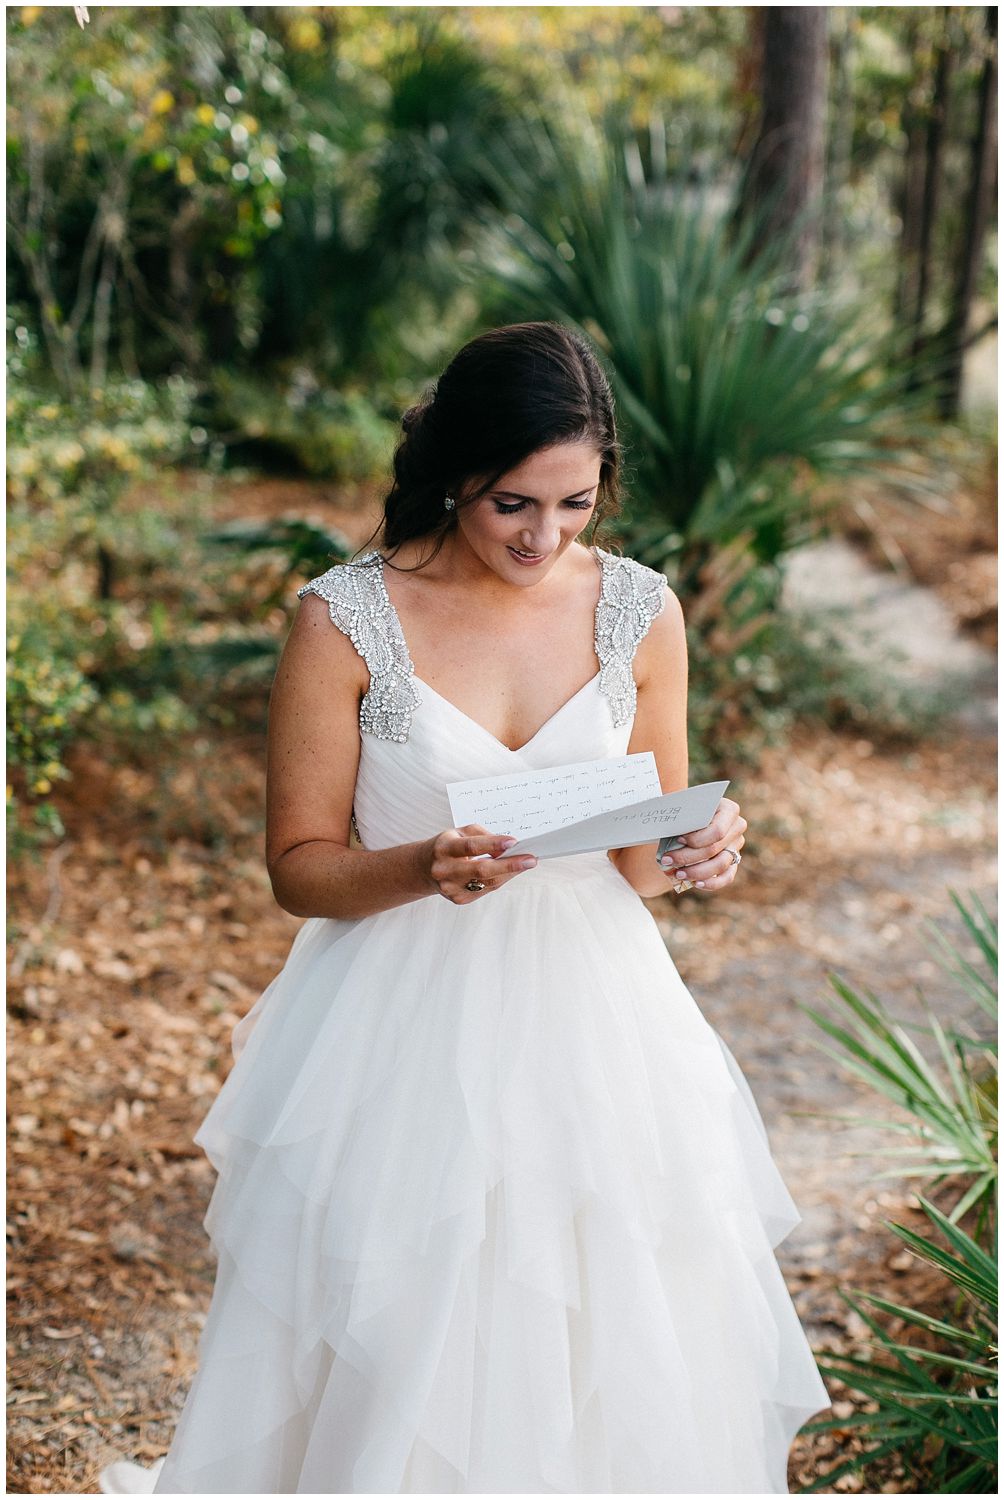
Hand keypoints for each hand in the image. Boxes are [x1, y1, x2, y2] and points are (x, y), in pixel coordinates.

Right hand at [423, 824, 537, 903]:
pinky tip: (510, 872)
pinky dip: (500, 880)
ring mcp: (451, 888)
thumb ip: (483, 836)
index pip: (471, 846)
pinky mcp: (458, 899)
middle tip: (530, 860)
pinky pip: (486, 890)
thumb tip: (507, 847)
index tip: (513, 842)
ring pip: (488, 883)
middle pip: (482, 870)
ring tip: (526, 863)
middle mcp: (445, 869)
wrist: (424, 868)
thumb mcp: (460, 832)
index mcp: (444, 848)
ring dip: (510, 873)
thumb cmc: (447, 847)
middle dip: (510, 865)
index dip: (493, 844)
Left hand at [658, 796, 745, 893]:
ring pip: (721, 864)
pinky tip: (696, 883)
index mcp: (728, 810)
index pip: (717, 831)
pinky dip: (711, 883)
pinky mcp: (733, 861)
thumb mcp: (684, 812)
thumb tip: (669, 834)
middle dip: (688, 857)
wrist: (690, 822)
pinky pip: (727, 877)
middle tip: (667, 860)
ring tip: (678, 873)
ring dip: (696, 871)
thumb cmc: (686, 814)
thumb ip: (682, 820)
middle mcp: (736, 827)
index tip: (677, 840)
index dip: (696, 839)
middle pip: (715, 848)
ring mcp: (736, 846)